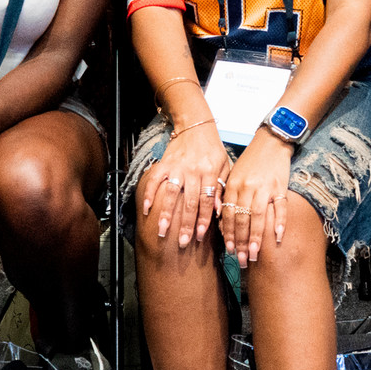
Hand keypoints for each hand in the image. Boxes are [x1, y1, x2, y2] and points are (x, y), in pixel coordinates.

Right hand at [139, 121, 230, 249]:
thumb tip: (220, 212)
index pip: (207, 201)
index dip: (204, 220)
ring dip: (166, 213)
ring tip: (162, 231)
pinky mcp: (164, 163)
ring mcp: (177, 167)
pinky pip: (154, 179)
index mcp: (210, 173)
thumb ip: (222, 189)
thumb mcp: (224, 167)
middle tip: (183, 243)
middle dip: (186, 224)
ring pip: (171, 193)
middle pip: (190, 202)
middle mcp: (193, 171)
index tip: (200, 236)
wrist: (196, 126)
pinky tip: (146, 209)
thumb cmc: (213, 150)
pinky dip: (149, 194)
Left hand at [221, 131, 291, 263]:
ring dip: (256, 237)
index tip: (230, 252)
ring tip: (254, 254)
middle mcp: (246, 188)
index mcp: (233, 186)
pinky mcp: (280, 185)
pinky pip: (280, 206)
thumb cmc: (251, 162)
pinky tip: (277, 237)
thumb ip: (228, 197)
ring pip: (257, 216)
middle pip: (242, 219)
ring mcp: (264, 187)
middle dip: (240, 242)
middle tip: (241, 260)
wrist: (270, 142)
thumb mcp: (234, 176)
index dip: (229, 235)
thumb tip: (221, 220)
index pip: (228, 215)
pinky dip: (279, 221)